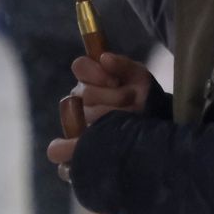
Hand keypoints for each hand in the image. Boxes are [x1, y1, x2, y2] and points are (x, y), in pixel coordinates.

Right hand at [47, 53, 153, 182]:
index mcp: (90, 79)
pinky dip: (69, 154)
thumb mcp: (139, 77)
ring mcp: (76, 124)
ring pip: (84, 119)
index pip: (80, 66)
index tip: (115, 80)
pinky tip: (91, 153)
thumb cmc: (143, 97)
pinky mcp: (75, 150)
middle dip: (113, 97)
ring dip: (110, 119)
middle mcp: (79, 100)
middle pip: (86, 94)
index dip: (96, 72)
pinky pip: (60, 155)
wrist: (153, 127)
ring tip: (129, 120)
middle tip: (132, 101)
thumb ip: (123, 65)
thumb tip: (104, 58)